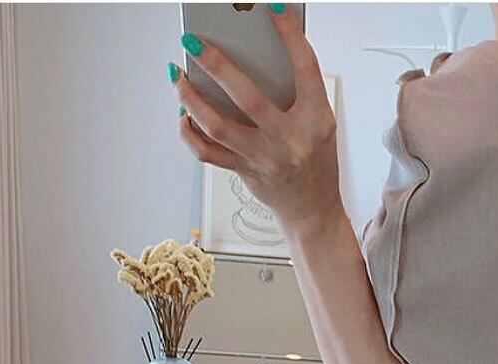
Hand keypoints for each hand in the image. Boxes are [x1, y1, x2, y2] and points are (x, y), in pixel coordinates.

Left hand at [172, 7, 341, 238]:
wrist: (313, 209)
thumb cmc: (315, 160)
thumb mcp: (319, 122)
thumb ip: (297, 91)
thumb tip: (257, 53)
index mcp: (315, 122)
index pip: (305, 70)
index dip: (290, 36)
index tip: (272, 7)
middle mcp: (289, 141)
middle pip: (248, 99)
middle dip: (217, 66)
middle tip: (194, 42)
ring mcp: (264, 159)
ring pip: (217, 126)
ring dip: (191, 98)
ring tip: (178, 75)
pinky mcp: (244, 171)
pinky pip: (207, 152)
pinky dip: (188, 131)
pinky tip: (182, 113)